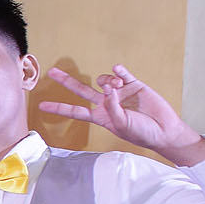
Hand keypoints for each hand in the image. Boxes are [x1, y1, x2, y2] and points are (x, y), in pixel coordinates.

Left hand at [40, 63, 204, 165]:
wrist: (163, 130)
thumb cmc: (141, 132)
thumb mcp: (121, 124)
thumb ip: (112, 106)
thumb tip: (108, 87)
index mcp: (100, 116)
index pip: (75, 111)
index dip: (59, 108)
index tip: (41, 106)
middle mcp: (106, 103)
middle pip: (81, 90)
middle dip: (67, 81)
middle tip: (52, 72)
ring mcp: (120, 93)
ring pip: (103, 80)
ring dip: (108, 81)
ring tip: (119, 87)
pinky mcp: (134, 84)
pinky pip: (122, 73)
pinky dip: (118, 71)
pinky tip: (118, 71)